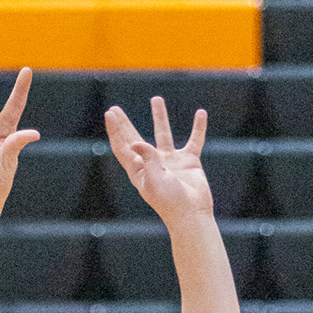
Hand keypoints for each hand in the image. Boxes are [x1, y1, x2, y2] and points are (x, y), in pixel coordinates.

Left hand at [105, 95, 211, 228]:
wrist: (192, 214)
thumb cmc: (170, 202)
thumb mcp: (154, 180)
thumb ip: (146, 159)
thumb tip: (134, 142)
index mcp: (139, 171)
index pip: (123, 147)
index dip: (116, 130)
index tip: (111, 113)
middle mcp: (152, 164)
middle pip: (135, 139)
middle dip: (125, 124)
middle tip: (115, 109)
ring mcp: (171, 162)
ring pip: (163, 134)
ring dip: (159, 117)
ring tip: (156, 99)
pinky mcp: (189, 162)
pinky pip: (194, 140)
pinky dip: (198, 127)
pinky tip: (201, 113)